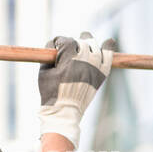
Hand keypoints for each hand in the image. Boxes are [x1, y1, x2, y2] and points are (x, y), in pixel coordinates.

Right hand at [37, 31, 115, 147]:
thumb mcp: (43, 73)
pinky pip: (109, 55)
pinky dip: (108, 47)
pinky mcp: (102, 73)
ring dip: (87, 42)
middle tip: (66, 49)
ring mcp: (95, 67)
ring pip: (94, 45)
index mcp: (68, 61)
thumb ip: (48, 55)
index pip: (66, 41)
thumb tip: (53, 43)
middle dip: (72, 43)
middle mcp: (84, 61)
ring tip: (83, 43)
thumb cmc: (51, 92)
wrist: (65, 111)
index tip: (56, 44)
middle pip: (80, 42)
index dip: (59, 41)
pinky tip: (108, 42)